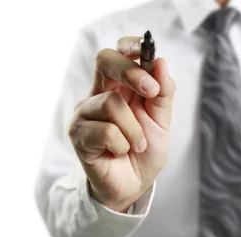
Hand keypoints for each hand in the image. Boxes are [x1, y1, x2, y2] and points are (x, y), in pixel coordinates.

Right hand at [68, 36, 175, 212]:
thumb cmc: (144, 151)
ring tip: (137, 145)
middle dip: (131, 72)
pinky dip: (122, 145)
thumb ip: (162, 92)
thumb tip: (160, 61)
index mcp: (118, 86)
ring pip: (112, 103)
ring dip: (134, 129)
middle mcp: (98, 94)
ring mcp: (85, 113)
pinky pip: (106, 131)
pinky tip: (120, 153)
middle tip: (150, 91)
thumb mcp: (162, 121)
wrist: (133, 185)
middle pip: (105, 60)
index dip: (131, 46)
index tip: (149, 52)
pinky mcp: (78, 134)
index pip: (117, 52)